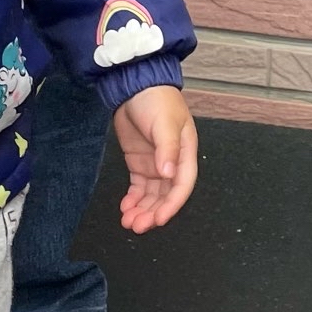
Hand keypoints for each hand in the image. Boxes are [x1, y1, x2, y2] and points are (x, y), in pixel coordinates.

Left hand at [111, 85, 197, 231]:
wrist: (135, 85)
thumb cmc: (156, 100)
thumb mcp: (164, 123)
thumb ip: (167, 149)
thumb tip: (168, 174)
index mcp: (186, 153)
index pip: (182, 186)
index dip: (172, 205)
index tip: (158, 219)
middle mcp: (172, 162)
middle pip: (166, 195)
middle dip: (153, 212)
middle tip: (137, 225)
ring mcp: (155, 163)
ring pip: (151, 195)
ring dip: (142, 210)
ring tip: (129, 222)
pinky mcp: (139, 163)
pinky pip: (138, 187)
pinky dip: (133, 199)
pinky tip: (126, 207)